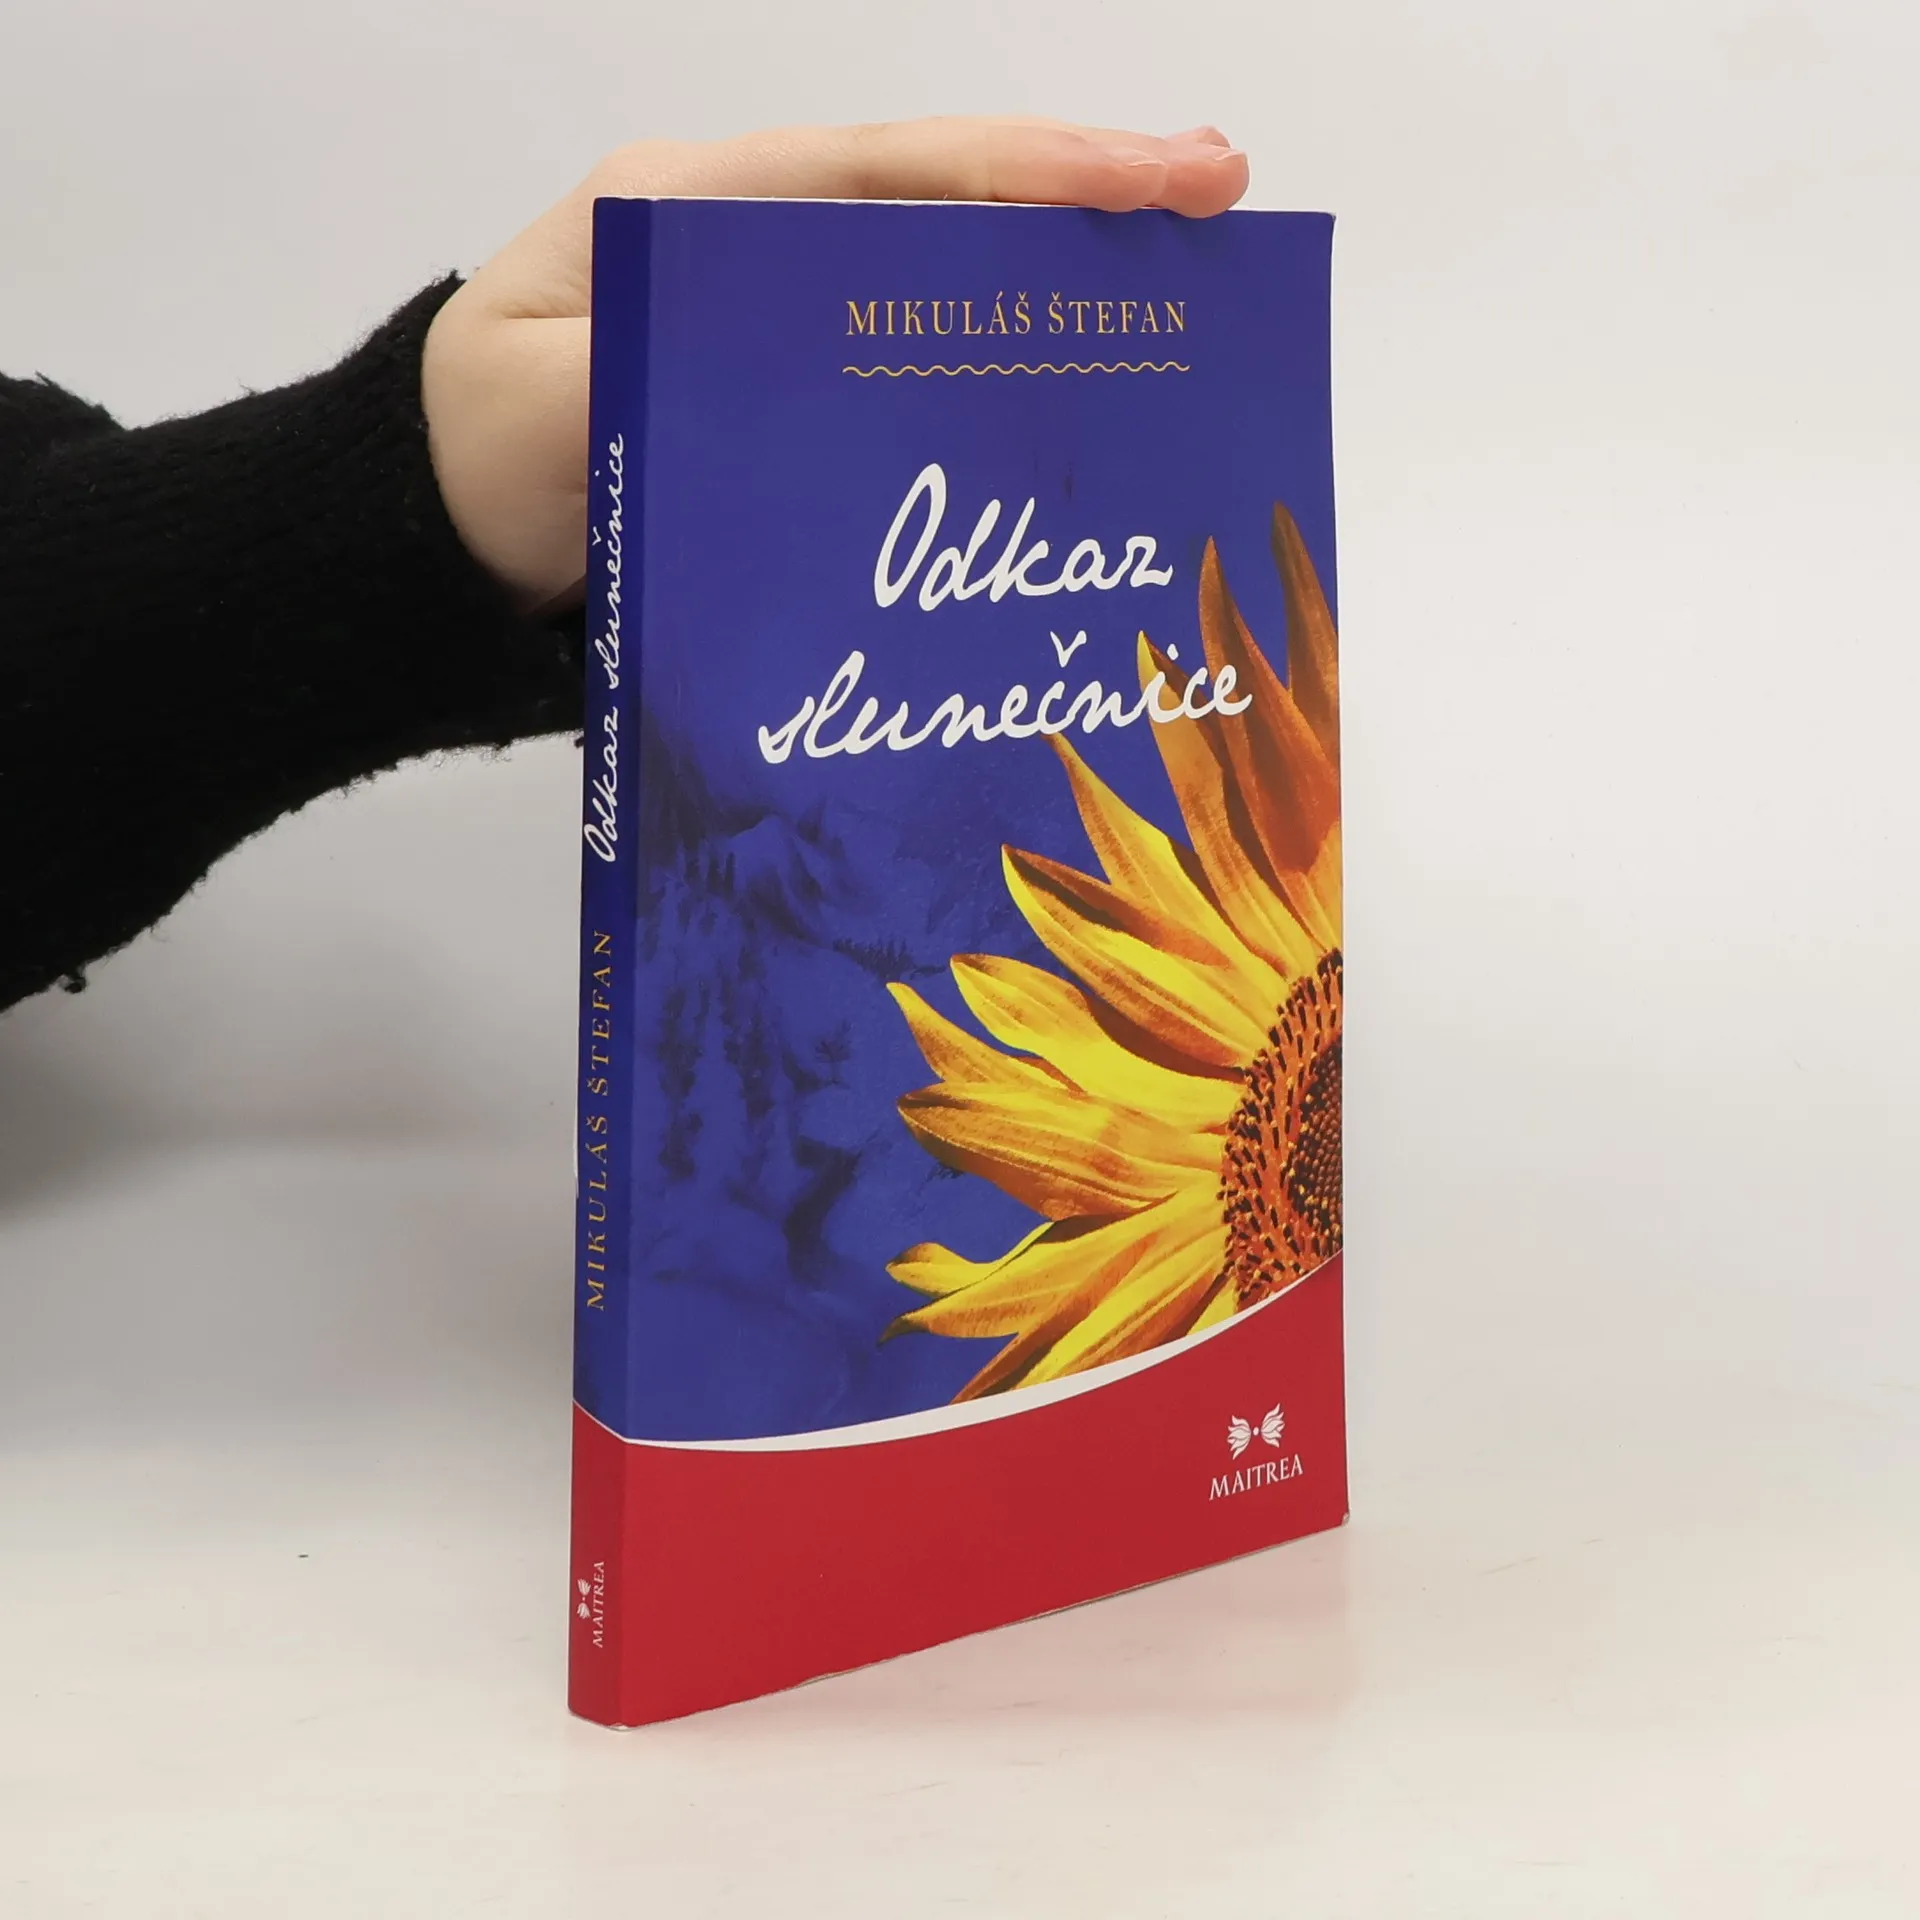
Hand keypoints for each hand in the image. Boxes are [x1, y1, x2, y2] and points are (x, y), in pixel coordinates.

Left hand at [420, 117, 1248, 612]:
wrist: (435, 540)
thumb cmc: (470, 459)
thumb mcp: (534, 410)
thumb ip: (641, 379)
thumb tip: (768, 373)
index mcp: (696, 209)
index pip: (895, 169)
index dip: (1037, 168)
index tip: (1169, 173)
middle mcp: (753, 245)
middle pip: (941, 202)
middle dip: (1083, 196)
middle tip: (1223, 203)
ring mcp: (777, 320)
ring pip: (940, 276)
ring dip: (1058, 272)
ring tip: (1183, 277)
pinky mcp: (789, 399)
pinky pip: (911, 361)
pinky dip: (999, 359)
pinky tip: (1071, 382)